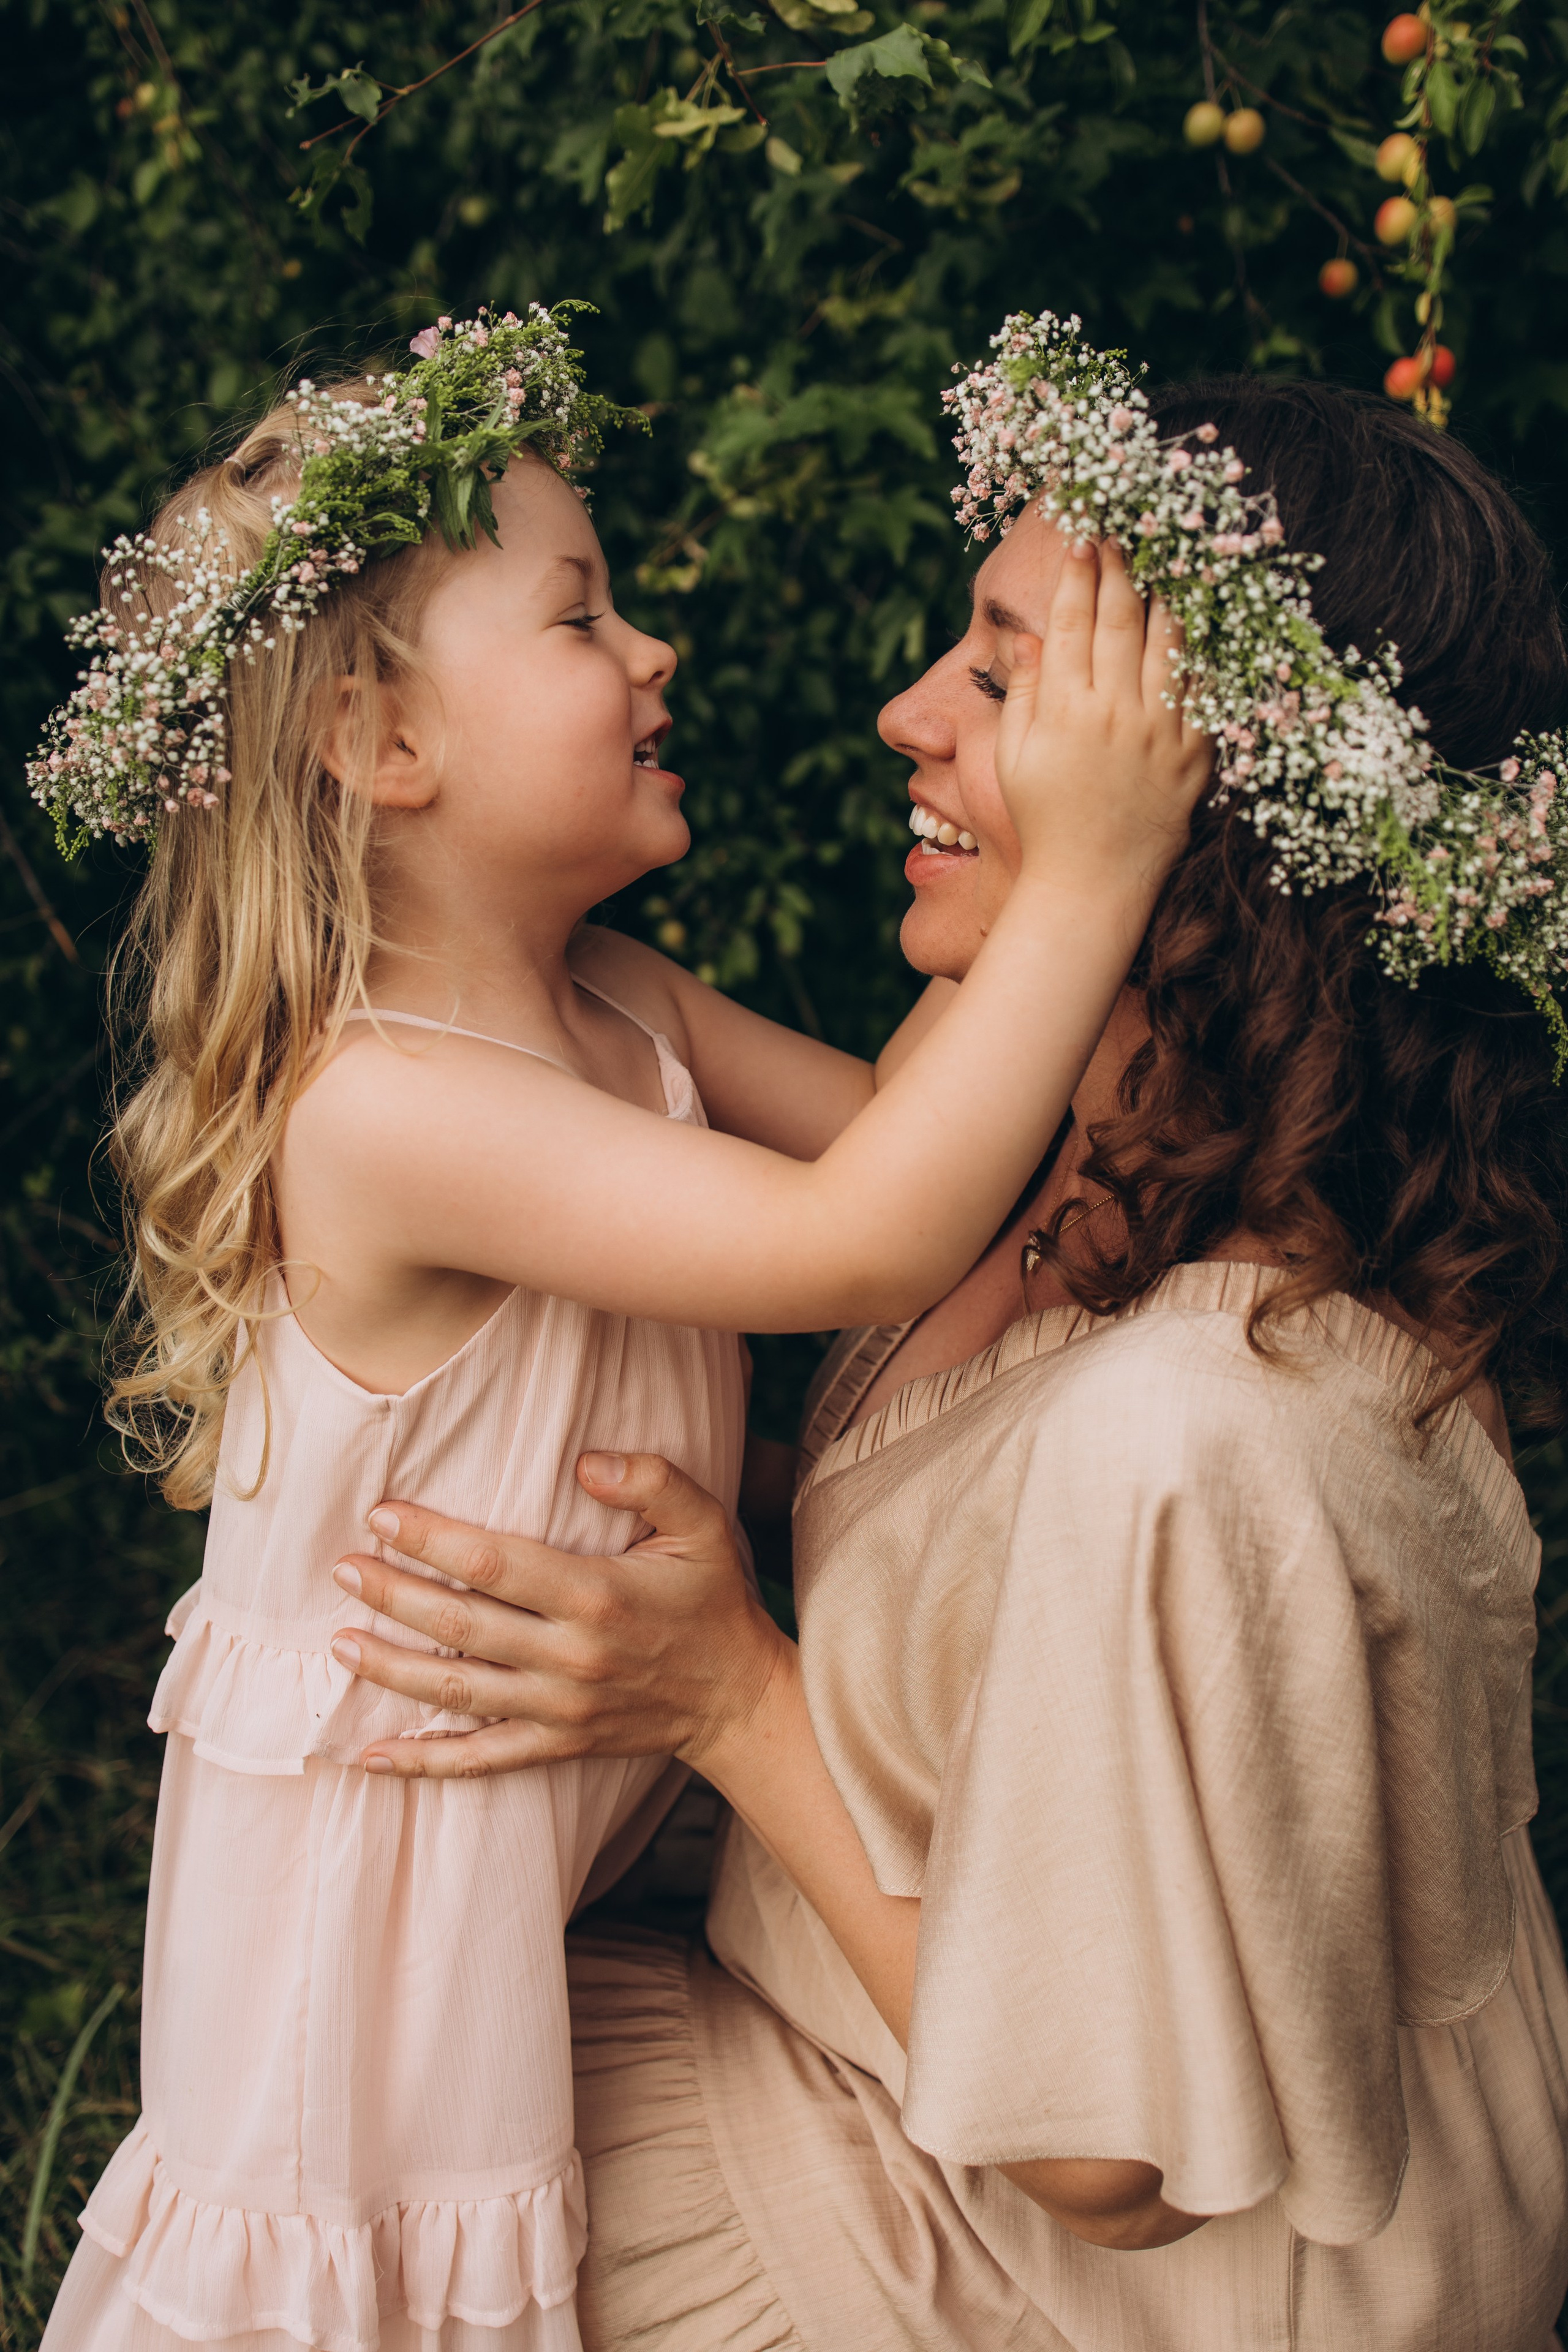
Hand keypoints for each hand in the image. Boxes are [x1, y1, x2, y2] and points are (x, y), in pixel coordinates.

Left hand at [328, 1452, 787, 1777]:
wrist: (738, 1699)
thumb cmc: (713, 1601)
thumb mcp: (705, 1527)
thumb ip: (654, 1481)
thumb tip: (585, 1461)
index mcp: (596, 1596)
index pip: (493, 1564)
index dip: (430, 1540)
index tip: (382, 1516)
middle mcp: (569, 1658)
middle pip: (460, 1626)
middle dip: (393, 1596)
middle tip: (341, 1569)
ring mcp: (558, 1710)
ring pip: (456, 1692)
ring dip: (391, 1669)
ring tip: (338, 1642)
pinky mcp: (555, 1745)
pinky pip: (478, 1759)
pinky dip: (422, 1762)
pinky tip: (369, 1755)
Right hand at [996, 537, 1211, 897]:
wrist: (1092, 883)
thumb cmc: (1044, 820)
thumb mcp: (1013, 757)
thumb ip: (1023, 694)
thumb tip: (1030, 639)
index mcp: (1065, 711)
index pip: (1070, 621)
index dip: (1076, 573)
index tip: (1082, 537)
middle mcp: (1114, 713)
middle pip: (1120, 618)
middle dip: (1121, 564)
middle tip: (1124, 526)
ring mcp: (1160, 731)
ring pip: (1170, 640)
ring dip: (1169, 589)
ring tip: (1171, 551)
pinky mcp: (1196, 752)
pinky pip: (1206, 687)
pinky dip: (1208, 646)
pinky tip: (1206, 613)